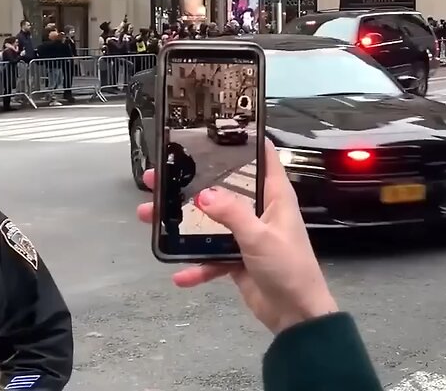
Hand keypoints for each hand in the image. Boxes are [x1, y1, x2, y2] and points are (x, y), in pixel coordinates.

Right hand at [136, 139, 338, 334]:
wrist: (297, 316)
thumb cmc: (289, 268)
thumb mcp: (260, 237)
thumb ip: (232, 214)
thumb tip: (203, 194)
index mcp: (275, 196)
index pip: (262, 156)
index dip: (242, 140)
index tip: (212, 129)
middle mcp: (260, 210)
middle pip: (222, 188)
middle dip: (191, 182)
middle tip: (158, 176)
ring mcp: (247, 234)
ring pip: (209, 221)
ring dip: (182, 222)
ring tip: (149, 217)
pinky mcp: (238, 259)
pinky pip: (211, 256)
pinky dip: (196, 265)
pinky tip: (180, 275)